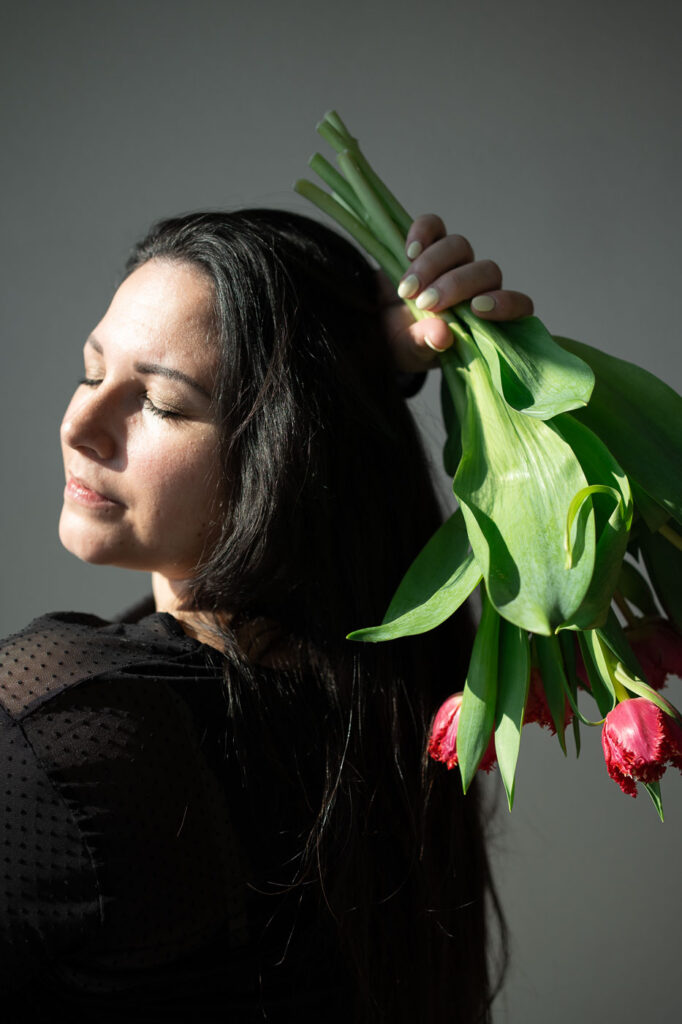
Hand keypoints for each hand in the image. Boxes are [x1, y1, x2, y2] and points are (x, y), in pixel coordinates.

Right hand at [381, 214, 534, 373]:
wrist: (380, 327)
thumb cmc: (409, 343)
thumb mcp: (413, 352)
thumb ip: (427, 345)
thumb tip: (441, 335)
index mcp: (488, 319)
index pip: (519, 305)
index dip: (506, 304)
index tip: (477, 309)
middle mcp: (479, 286)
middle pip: (485, 270)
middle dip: (454, 285)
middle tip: (424, 304)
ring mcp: (456, 262)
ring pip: (459, 246)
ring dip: (432, 264)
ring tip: (406, 290)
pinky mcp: (430, 243)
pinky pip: (434, 226)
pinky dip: (422, 232)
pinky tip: (409, 252)